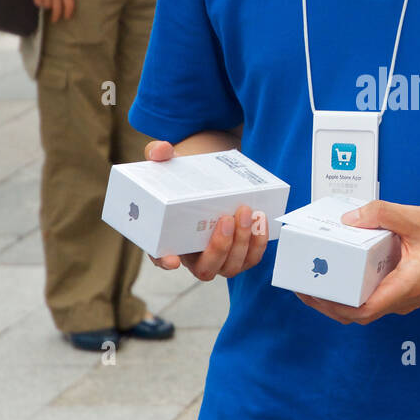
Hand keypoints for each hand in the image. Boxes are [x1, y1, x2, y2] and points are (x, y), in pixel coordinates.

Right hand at [23, 0, 73, 22]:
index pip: (69, 4)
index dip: (68, 12)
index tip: (67, 17)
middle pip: (58, 9)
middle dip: (56, 16)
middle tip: (55, 20)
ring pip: (47, 6)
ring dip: (46, 5)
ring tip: (45, 0)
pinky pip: (38, 3)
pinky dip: (39, 2)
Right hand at [142, 139, 269, 277]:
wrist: (209, 178)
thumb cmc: (184, 176)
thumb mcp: (168, 162)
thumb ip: (158, 154)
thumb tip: (161, 150)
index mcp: (167, 238)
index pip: (160, 257)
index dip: (164, 262)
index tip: (172, 260)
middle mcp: (192, 255)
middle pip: (205, 269)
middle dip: (219, 247)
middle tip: (226, 218)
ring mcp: (218, 257)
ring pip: (230, 267)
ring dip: (241, 244)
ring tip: (247, 213)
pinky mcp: (238, 253)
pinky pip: (250, 258)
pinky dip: (258, 243)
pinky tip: (261, 220)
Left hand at [294, 200, 419, 325]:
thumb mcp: (418, 218)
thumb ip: (382, 214)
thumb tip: (349, 218)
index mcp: (406, 287)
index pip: (361, 310)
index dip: (331, 305)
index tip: (310, 291)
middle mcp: (404, 298)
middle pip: (358, 312)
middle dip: (328, 302)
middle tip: (304, 283)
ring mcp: (405, 296)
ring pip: (366, 304)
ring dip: (341, 295)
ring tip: (319, 274)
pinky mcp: (407, 288)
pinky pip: (376, 293)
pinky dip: (356, 286)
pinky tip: (346, 265)